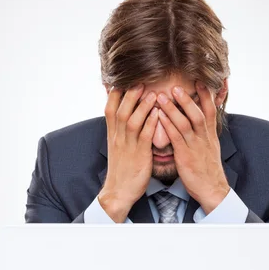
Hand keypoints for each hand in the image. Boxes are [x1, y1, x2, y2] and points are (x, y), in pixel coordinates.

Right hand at [99, 84, 158, 221]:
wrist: (119, 191)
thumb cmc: (122, 168)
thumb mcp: (118, 145)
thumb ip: (121, 129)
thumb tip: (125, 113)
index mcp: (112, 134)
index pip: (109, 108)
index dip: (115, 92)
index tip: (122, 78)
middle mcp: (118, 137)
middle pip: (120, 110)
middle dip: (130, 94)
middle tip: (140, 79)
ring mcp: (128, 146)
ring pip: (132, 121)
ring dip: (142, 106)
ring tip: (152, 93)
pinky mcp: (139, 155)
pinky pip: (144, 136)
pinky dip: (151, 124)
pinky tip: (158, 114)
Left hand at [156, 81, 229, 214]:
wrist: (211, 189)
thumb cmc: (207, 169)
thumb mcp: (210, 148)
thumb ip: (203, 133)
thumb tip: (198, 122)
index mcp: (211, 135)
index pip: (211, 110)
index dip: (206, 95)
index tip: (199, 80)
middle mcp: (204, 137)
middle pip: (198, 113)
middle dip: (187, 99)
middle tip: (175, 85)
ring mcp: (195, 146)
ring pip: (185, 123)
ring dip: (173, 109)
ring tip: (161, 96)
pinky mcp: (186, 156)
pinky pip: (176, 138)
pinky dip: (167, 125)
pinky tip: (158, 117)